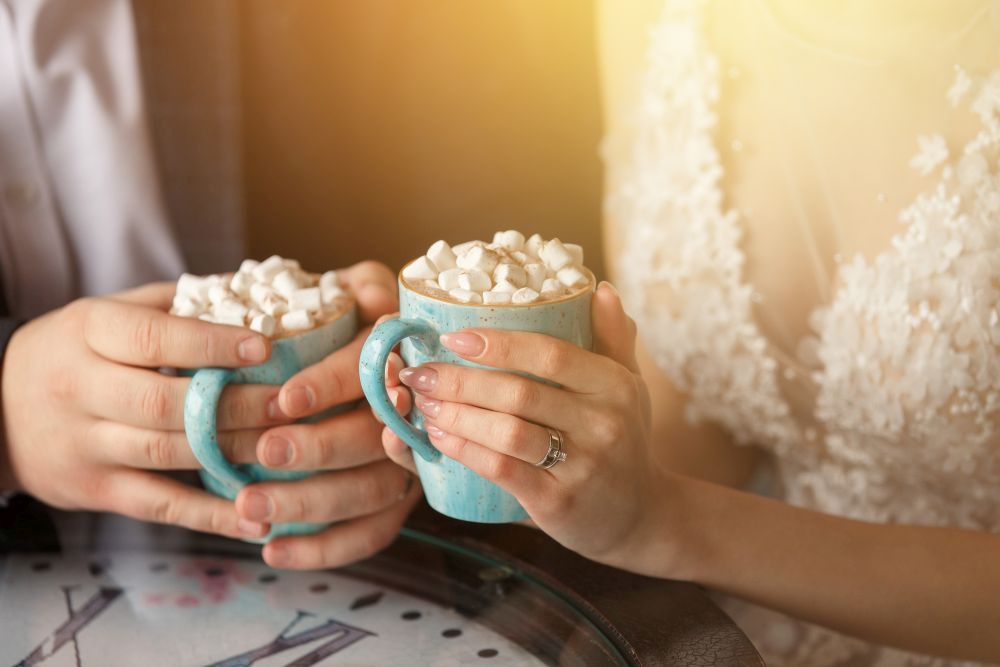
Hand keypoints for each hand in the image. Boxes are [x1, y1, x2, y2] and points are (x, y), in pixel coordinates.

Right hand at [0, 283, 288, 539]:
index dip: (211, 344)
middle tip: (290, 402)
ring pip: (167, 454)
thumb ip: (174, 303)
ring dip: (233, 453)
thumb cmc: (74, 351)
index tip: (265, 345)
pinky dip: (211, 517)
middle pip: (165, 403)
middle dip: (235, 405)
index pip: (153, 339)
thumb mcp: (107, 312)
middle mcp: (81, 389)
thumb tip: (252, 291)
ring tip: (288, 448)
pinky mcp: (95, 491)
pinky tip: (257, 520)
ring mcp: (86, 445)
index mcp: (88, 332)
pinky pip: (160, 506)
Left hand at [234, 261, 420, 568]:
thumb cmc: (352, 324)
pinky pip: (370, 534)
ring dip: (310, 504)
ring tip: (250, 507)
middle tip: (261, 452)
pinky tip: (275, 550)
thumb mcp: (360, 293)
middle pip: (375, 438)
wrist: (365, 368)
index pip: (375, 368)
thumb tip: (372, 295)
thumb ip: (364, 286)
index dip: (333, 383)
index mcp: (407, 356)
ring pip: (371, 493)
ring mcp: (409, 463)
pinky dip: (324, 549)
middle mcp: (417, 414)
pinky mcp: (396, 502)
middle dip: (317, 448)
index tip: (285, 399)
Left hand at [385, 282, 672, 571]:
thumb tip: (599, 288)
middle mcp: (603, 422)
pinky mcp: (559, 502)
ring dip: (456, 414)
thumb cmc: (623, 440)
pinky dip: (465, 450)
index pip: (551, 354)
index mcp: (614, 384)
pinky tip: (439, 437)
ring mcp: (582, 464)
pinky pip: (502, 469)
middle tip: (419, 372)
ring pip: (506, 431)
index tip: (452, 337)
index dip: (499, 344)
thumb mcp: (629, 386)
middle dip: (460, 381)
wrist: (641, 516)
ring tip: (423, 402)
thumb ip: (613, 337)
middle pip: (519, 393)